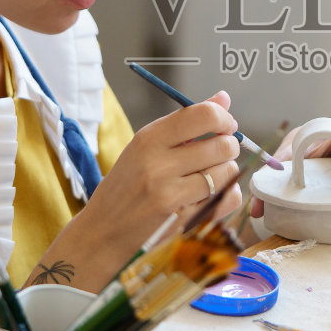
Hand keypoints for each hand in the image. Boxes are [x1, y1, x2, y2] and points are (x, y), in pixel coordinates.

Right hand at [83, 91, 240, 250]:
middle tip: (219, 151)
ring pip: (228, 172)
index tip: (224, 125)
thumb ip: (186, 122)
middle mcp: (159, 165)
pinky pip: (227, 199)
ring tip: (210, 174)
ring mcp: (172, 195)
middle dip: (228, 146)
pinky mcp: (184, 221)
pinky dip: (227, 194)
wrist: (102, 232)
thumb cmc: (124, 187)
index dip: (223, 118)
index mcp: (148, 140)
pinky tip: (210, 194)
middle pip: (222, 145)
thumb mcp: (144, 148)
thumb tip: (223, 98)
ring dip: (226, 171)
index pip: (203, 115)